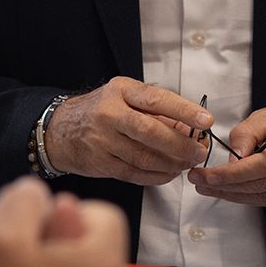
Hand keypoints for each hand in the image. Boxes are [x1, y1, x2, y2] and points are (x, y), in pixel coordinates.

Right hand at [45, 77, 212, 185]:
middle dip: (181, 144)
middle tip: (199, 151)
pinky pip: (135, 173)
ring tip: (186, 163)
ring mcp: (103, 140)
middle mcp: (110, 114)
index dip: (184, 111)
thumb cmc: (100, 111)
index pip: (157, 99)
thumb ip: (157, 110)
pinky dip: (157, 176)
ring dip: (172, 163)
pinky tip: (169, 173)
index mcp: (121, 90)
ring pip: (145, 157)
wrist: (59, 130)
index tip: (206, 121)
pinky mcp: (101, 163)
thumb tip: (191, 128)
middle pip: (151, 132)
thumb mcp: (125, 97)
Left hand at [187, 102, 265, 209]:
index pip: (261, 164)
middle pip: (260, 184)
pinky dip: (252, 197)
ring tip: (210, 187)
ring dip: (234, 195)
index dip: (231, 174)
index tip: (206, 176)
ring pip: (264, 197)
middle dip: (225, 185)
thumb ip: (247, 132)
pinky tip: (235, 191)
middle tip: (199, 181)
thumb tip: (232, 157)